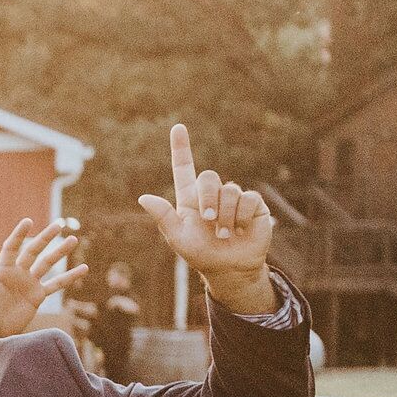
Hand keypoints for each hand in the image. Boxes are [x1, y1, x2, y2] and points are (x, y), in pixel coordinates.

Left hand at [0, 217, 84, 345]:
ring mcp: (28, 284)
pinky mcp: (37, 296)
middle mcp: (17, 274)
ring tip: (74, 240)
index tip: (28, 221)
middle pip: (33, 251)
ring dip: (60, 253)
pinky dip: (69, 277)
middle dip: (45, 238)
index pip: (12, 248)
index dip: (19, 235)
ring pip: (47, 264)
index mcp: (2, 270)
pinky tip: (84, 269)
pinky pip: (56, 284)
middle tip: (60, 224)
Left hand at [135, 124, 278, 304]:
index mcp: (190, 199)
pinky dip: (241, 216)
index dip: (181, 148)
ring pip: (229, 190)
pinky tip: (240, 229)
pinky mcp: (254, 205)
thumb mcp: (178, 238)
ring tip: (224, 233)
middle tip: (208, 221)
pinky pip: (247, 199)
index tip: (178, 127)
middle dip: (207, 199)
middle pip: (208, 177)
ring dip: (224, 215)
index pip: (184, 168)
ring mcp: (233, 198)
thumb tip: (143, 198)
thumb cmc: (200, 254)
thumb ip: (163, 217)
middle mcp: (212, 194)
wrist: (228, 268)